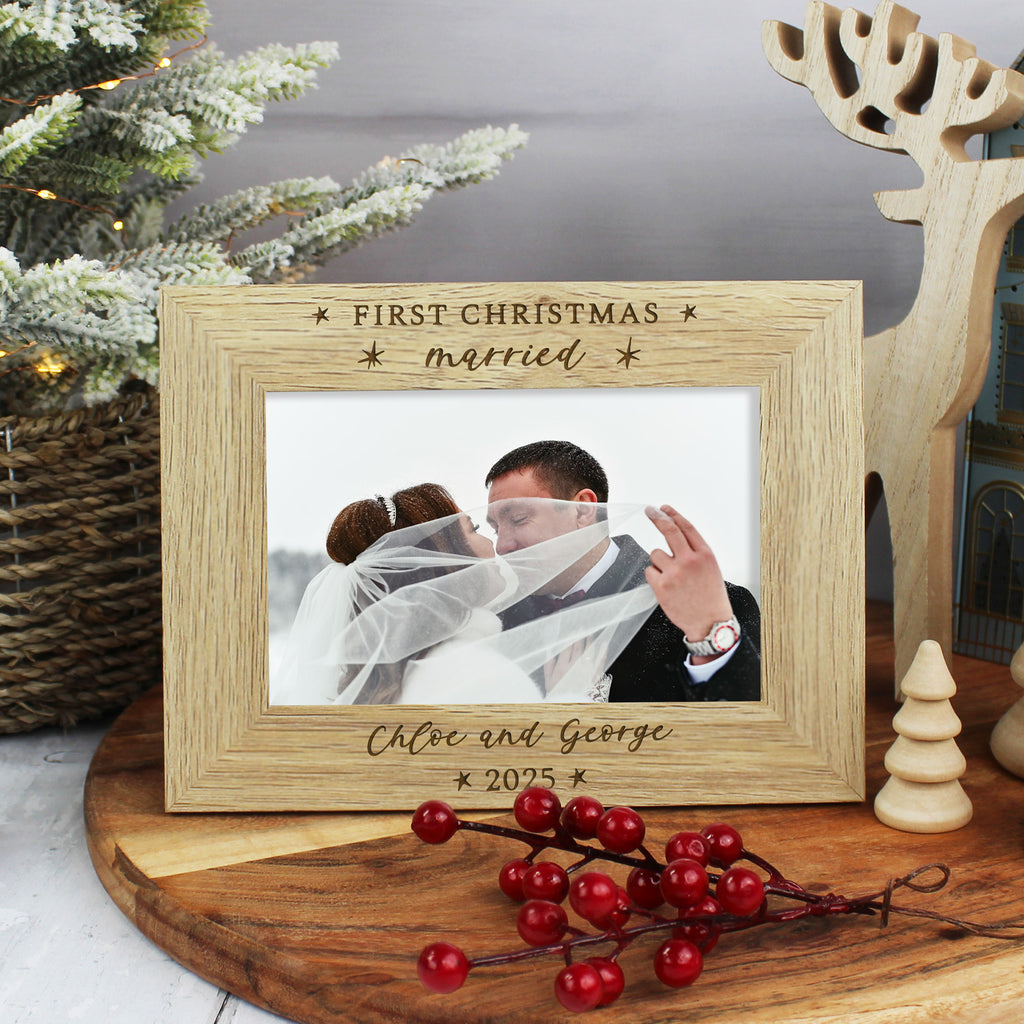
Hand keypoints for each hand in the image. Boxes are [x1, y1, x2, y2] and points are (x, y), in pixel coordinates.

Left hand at [644, 505, 734, 663]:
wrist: (710, 623)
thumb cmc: (710, 596)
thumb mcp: (711, 569)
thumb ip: (695, 552)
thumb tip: (676, 536)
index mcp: (705, 555)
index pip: (686, 527)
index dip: (673, 514)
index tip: (664, 508)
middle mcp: (690, 560)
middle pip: (669, 530)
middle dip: (657, 517)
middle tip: (650, 510)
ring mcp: (675, 572)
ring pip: (655, 553)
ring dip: (659, 562)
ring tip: (672, 577)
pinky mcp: (662, 585)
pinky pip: (649, 571)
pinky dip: (654, 576)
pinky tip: (666, 587)